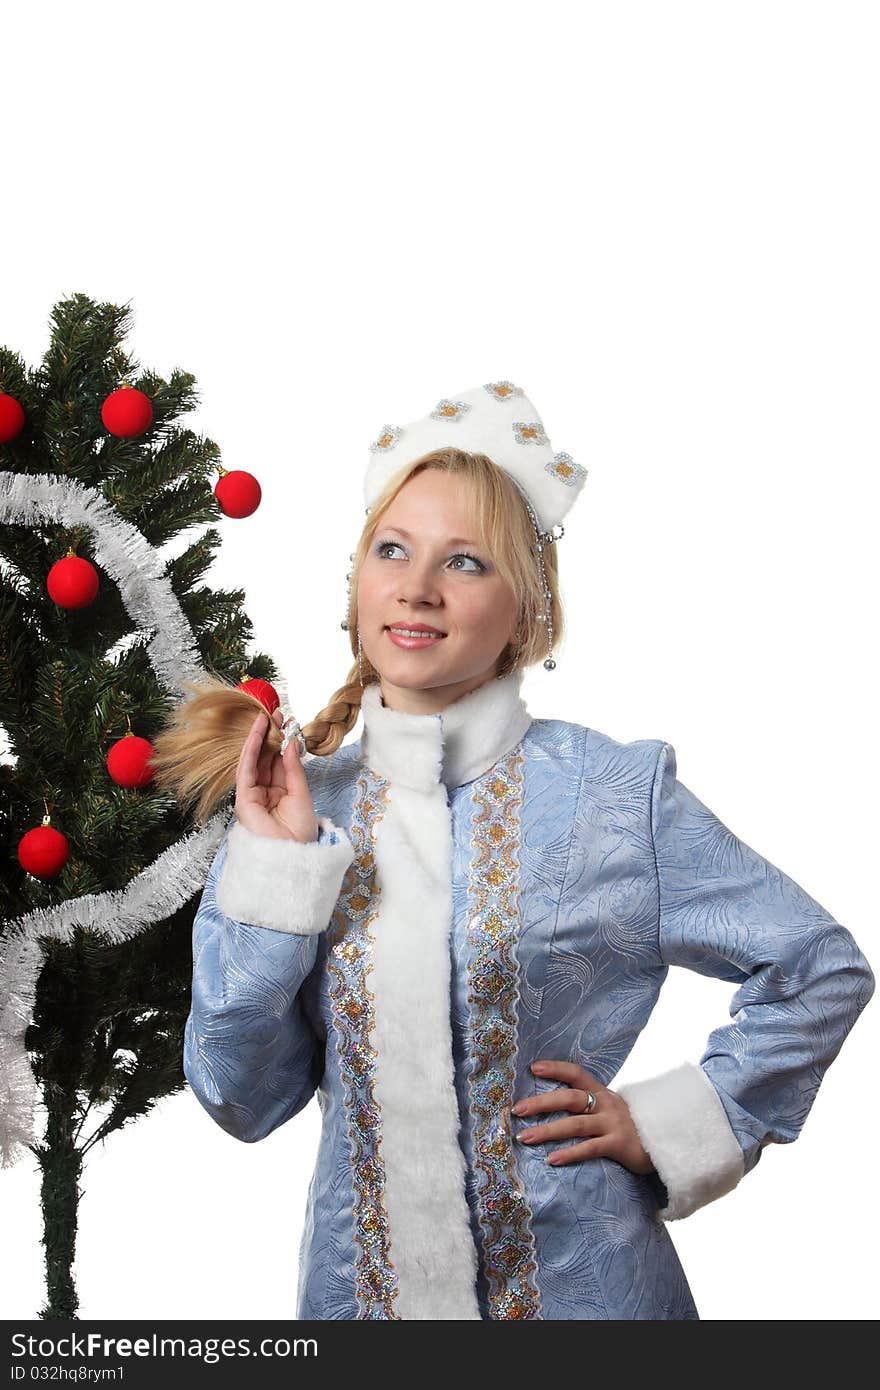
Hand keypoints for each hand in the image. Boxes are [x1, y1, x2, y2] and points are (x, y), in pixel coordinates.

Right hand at [234, 708, 318, 842]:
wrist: (292, 856)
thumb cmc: (299, 832)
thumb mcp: (301, 793)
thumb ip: (293, 767)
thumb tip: (291, 742)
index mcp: (280, 792)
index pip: (279, 761)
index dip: (282, 741)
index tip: (288, 722)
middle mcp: (264, 792)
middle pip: (265, 757)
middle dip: (270, 734)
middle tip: (277, 712)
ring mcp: (252, 795)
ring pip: (254, 760)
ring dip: (259, 737)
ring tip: (267, 716)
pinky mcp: (242, 798)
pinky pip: (245, 769)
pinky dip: (250, 750)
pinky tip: (257, 733)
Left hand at [511, 1059, 653, 1173]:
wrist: (663, 1143)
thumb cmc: (628, 1126)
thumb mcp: (609, 1109)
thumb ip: (588, 1105)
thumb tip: (550, 1103)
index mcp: (602, 1092)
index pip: (576, 1073)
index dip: (556, 1068)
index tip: (533, 1068)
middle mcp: (606, 1104)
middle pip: (570, 1098)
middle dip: (541, 1103)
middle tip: (517, 1109)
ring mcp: (613, 1124)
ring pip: (575, 1125)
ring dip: (547, 1131)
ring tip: (524, 1137)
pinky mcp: (619, 1145)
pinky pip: (590, 1148)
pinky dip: (570, 1153)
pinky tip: (552, 1160)